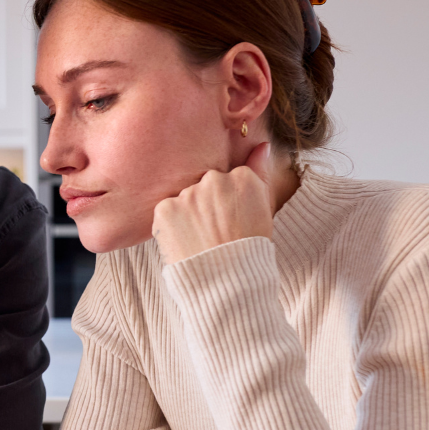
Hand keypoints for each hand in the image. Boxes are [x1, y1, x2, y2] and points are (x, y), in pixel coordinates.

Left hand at [151, 141, 273, 264]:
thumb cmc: (249, 248)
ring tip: (199, 239)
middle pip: (204, 185)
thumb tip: (263, 145)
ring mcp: (189, 193)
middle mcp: (215, 179)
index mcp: (242, 178)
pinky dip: (170, 225)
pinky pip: (166, 211)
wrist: (227, 283)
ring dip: (188, 215)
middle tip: (214, 233)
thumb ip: (260, 171)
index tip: (232, 222)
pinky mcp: (166, 208)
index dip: (227, 203)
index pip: (228, 179)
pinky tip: (185, 241)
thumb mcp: (263, 209)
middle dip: (206, 205)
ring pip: (184, 198)